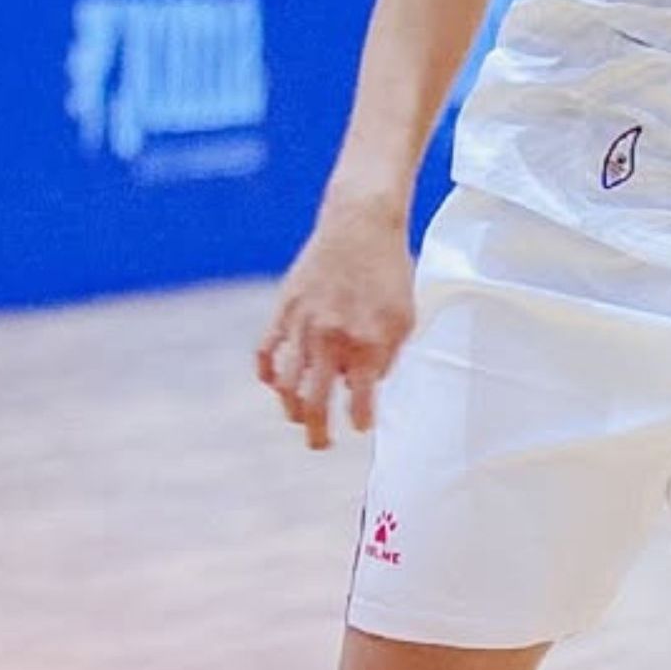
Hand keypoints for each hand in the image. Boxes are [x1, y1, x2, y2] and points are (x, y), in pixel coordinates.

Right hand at [254, 204, 414, 449]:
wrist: (360, 224)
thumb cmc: (389, 271)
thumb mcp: (405, 316)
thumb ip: (388, 356)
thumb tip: (367, 385)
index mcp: (368, 344)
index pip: (361, 402)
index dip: (361, 420)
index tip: (360, 425)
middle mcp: (332, 341)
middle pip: (315, 403)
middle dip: (318, 432)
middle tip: (321, 445)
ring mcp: (303, 327)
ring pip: (285, 384)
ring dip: (291, 407)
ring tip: (299, 416)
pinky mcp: (283, 310)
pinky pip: (265, 352)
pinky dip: (266, 372)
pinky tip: (274, 383)